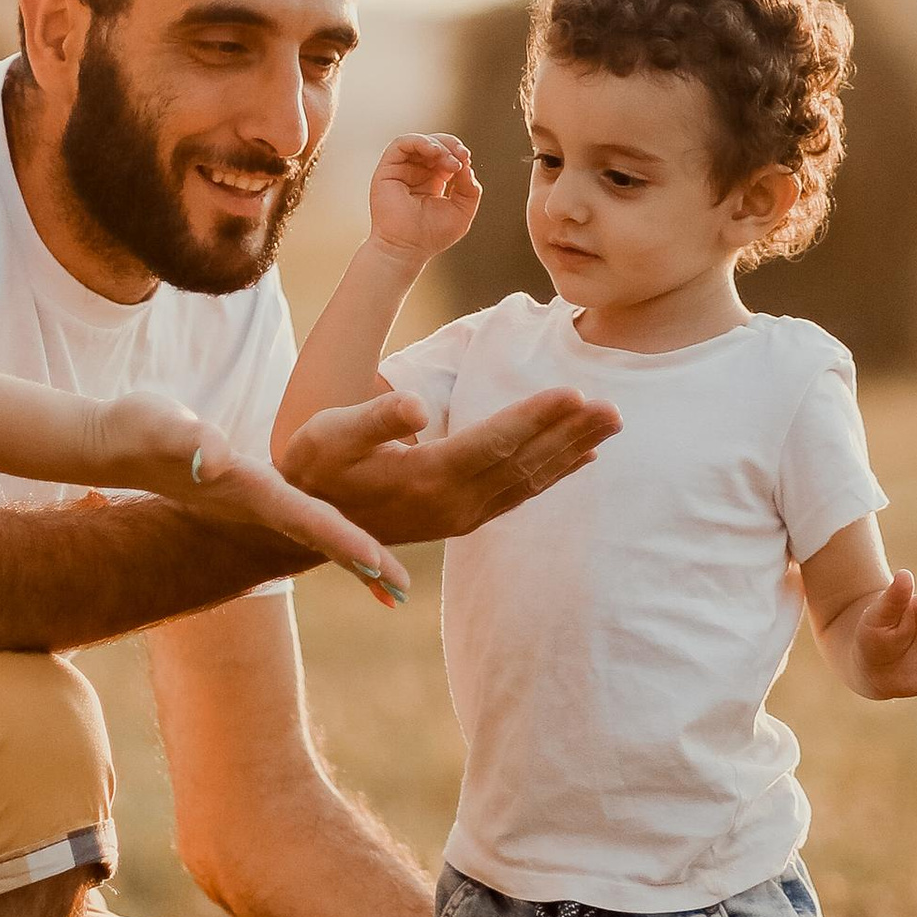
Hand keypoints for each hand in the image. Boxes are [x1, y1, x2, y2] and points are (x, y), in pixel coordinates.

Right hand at [92, 393, 413, 605]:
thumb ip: (189, 442)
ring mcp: (255, 502)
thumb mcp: (164, 428)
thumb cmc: (141, 430)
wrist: (117, 446)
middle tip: (405, 592)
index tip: (379, 565)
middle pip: (320, 535)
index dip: (343, 540)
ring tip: (396, 587)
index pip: (305, 517)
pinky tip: (360, 555)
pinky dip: (336, 541)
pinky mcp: (253, 493)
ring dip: (355, 557)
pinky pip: (304, 521)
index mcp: (248, 490)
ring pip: (316, 532)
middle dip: (361, 562)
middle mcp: (257, 503)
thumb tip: (210, 460)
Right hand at [279, 385, 619, 550]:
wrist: (301, 525)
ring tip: (609, 424)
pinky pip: (519, 494)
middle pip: (524, 463)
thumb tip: (417, 403)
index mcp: (428, 477)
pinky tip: (580, 458)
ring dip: (571, 451)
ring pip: (529, 480)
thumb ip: (374, 418)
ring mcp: (460, 515)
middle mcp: (453, 503)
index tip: (576, 391)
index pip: (495, 442)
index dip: (536, 417)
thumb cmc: (314, 467)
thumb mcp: (330, 434)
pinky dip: (553, 473)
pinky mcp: (461, 518)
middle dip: (570, 433)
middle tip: (615, 407)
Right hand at [369, 133, 482, 266]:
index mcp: (433, 179)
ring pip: (418, 141)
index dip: (458, 152)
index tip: (467, 160)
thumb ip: (469, 189)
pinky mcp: (387, 169)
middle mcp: (416, 172)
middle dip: (451, 145)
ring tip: (448, 160)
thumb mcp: (462, 211)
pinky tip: (434, 152)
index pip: (447, 154)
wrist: (407, 249)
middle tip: (462, 156)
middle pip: (434, 144)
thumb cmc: (433, 235)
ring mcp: (401, 169)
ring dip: (438, 145)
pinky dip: (419, 141)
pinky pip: (401, 144)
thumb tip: (468, 166)